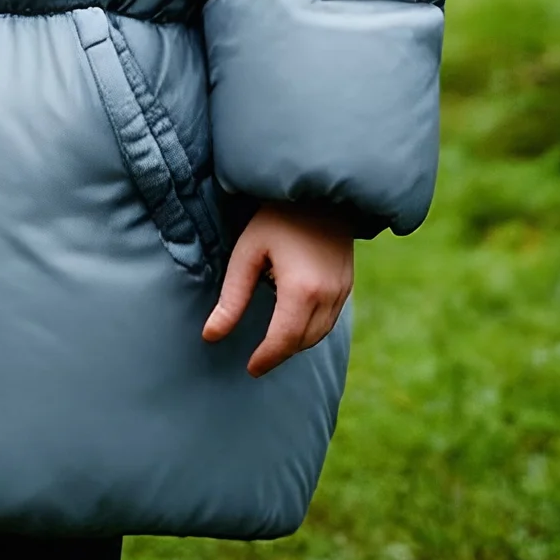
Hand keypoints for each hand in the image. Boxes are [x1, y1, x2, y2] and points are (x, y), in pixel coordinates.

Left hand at [202, 206, 353, 377]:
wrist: (319, 192)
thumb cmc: (277, 217)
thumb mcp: (247, 254)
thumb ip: (231, 299)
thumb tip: (211, 335)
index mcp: (301, 290)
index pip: (284, 340)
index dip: (266, 358)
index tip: (250, 368)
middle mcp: (328, 295)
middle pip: (303, 341)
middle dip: (280, 354)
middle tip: (258, 360)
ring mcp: (343, 290)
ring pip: (320, 334)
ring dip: (296, 343)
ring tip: (273, 344)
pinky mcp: (348, 283)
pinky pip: (330, 319)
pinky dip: (311, 329)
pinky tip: (293, 323)